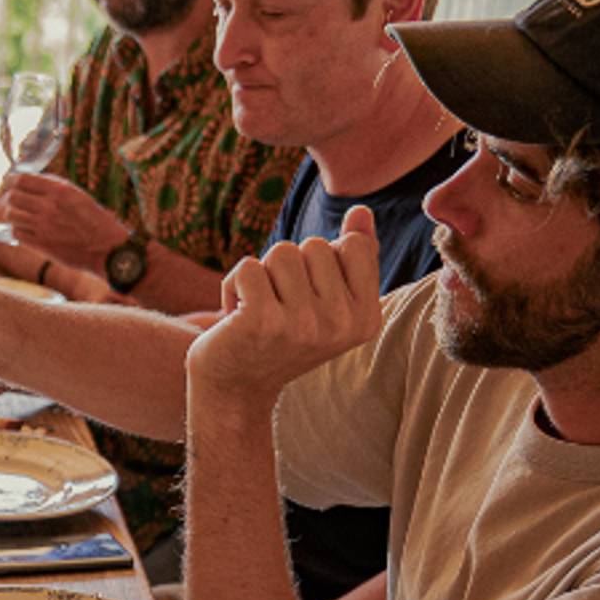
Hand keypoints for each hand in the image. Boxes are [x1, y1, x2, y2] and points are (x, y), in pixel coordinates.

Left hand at [0, 173, 128, 266]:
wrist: (105, 248)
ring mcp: (42, 226)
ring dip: (13, 214)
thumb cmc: (94, 220)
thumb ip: (53, 187)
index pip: (21, 179)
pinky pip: (16, 233)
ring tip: (20, 216)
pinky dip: (18, 230)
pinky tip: (27, 230)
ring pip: (10, 215)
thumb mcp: (77, 194)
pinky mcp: (40, 244)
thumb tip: (29, 180)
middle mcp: (48, 206)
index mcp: (58, 190)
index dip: (11, 181)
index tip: (10, 183)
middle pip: (12, 197)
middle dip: (11, 197)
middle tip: (14, 201)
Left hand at [188, 209, 381, 407]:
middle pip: (315, 245)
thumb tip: (361, 211)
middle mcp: (341, 324)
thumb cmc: (280, 338)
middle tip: (279, 309)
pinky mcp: (263, 320)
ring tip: (258, 310)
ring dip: (262, 276)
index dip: (321, 260)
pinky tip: (234, 317)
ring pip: (282, 252)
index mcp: (366, 318)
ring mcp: (304, 324)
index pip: (353, 244)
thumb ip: (352, 258)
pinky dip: (233, 285)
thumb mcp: (326, 302)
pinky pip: (248, 267)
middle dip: (288, 268)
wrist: (234, 388)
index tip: (308, 297)